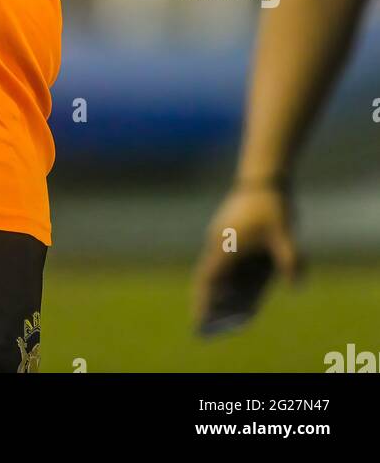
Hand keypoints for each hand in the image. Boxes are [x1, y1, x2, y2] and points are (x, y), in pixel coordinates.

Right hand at [193, 183, 303, 334]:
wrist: (263, 174)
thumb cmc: (271, 206)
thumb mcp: (283, 236)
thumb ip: (290, 261)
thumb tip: (295, 284)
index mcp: (225, 246)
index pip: (207, 279)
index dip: (202, 300)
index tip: (200, 319)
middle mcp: (217, 241)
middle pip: (209, 275)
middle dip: (210, 297)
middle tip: (215, 319)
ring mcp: (220, 233)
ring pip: (216, 264)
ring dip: (220, 284)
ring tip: (231, 305)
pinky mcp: (227, 227)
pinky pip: (223, 254)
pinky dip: (227, 270)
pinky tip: (243, 280)